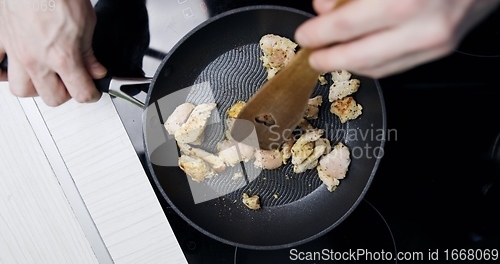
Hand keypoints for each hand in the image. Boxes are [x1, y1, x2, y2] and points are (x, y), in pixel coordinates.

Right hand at [0, 0, 106, 105]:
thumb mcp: (87, 24)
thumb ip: (90, 53)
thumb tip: (96, 70)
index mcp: (63, 58)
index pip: (81, 93)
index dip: (90, 94)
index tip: (92, 91)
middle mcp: (37, 60)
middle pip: (51, 97)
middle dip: (65, 93)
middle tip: (71, 83)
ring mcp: (16, 52)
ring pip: (22, 89)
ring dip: (36, 87)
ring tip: (46, 78)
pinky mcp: (1, 40)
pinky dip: (2, 71)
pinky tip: (13, 68)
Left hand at [295, 0, 499, 77]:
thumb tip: (325, 6)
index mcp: (402, 1)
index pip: (345, 25)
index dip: (319, 33)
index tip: (305, 33)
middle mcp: (422, 26)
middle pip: (359, 57)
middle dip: (329, 59)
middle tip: (314, 56)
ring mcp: (435, 42)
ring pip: (377, 68)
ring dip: (349, 65)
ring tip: (332, 57)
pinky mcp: (442, 48)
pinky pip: (397, 66)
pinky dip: (372, 64)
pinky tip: (360, 57)